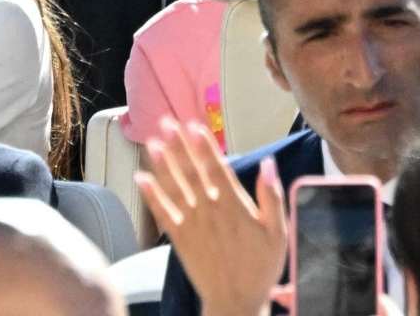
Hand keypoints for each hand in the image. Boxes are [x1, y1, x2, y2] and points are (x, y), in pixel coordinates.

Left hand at [137, 119, 287, 315]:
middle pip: (192, 172)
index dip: (204, 146)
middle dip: (179, 145)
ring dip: (162, 163)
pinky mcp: (180, 239)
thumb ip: (273, 196)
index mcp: (234, 206)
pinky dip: (151, 195)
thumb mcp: (279, 232)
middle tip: (167, 122)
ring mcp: (192, 224)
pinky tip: (141, 178)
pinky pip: (163, 213)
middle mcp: (210, 210)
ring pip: (175, 187)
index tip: (194, 125)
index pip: (217, 168)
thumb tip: (269, 164)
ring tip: (152, 141)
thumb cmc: (261, 267)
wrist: (236, 303)